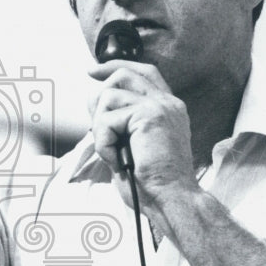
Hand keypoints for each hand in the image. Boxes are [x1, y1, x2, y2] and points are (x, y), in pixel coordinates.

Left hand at [88, 60, 198, 210]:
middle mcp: (168, 103)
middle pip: (123, 75)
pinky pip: (108, 118)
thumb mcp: (132, 145)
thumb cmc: (152, 183)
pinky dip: (103, 141)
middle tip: (100, 130)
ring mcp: (160, 106)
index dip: (116, 66)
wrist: (171, 199)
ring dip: (100, 127)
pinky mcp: (150, 115)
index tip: (93, 71)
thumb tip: (94, 100)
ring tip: (113, 151)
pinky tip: (115, 159)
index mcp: (168, 109)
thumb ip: (119, 120)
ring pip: (109, 96)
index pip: (144, 72)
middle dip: (99, 98)